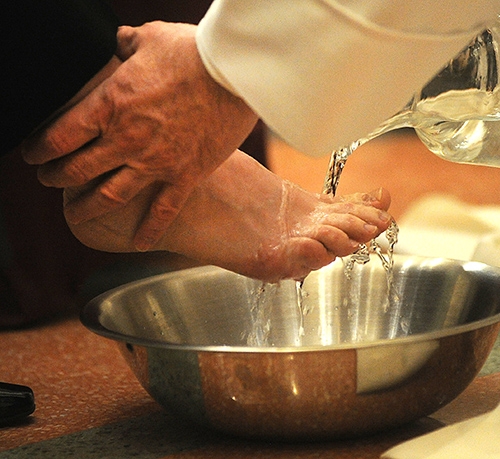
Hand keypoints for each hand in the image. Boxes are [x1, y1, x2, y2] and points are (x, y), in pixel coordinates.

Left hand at [20, 22, 257, 250]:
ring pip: (110, 196)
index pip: (60, 135)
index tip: (34, 155)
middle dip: (56, 177)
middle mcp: (126, 140)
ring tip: (74, 215)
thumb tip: (119, 44)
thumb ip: (126, 44)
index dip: (40, 149)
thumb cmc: (194, 53)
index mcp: (111, 105)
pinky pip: (163, 211)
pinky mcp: (186, 176)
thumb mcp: (151, 37)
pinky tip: (139, 244)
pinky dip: (149, 230)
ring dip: (86, 208)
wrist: (235, 76)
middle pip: (77, 169)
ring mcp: (156, 163)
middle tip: (50, 180)